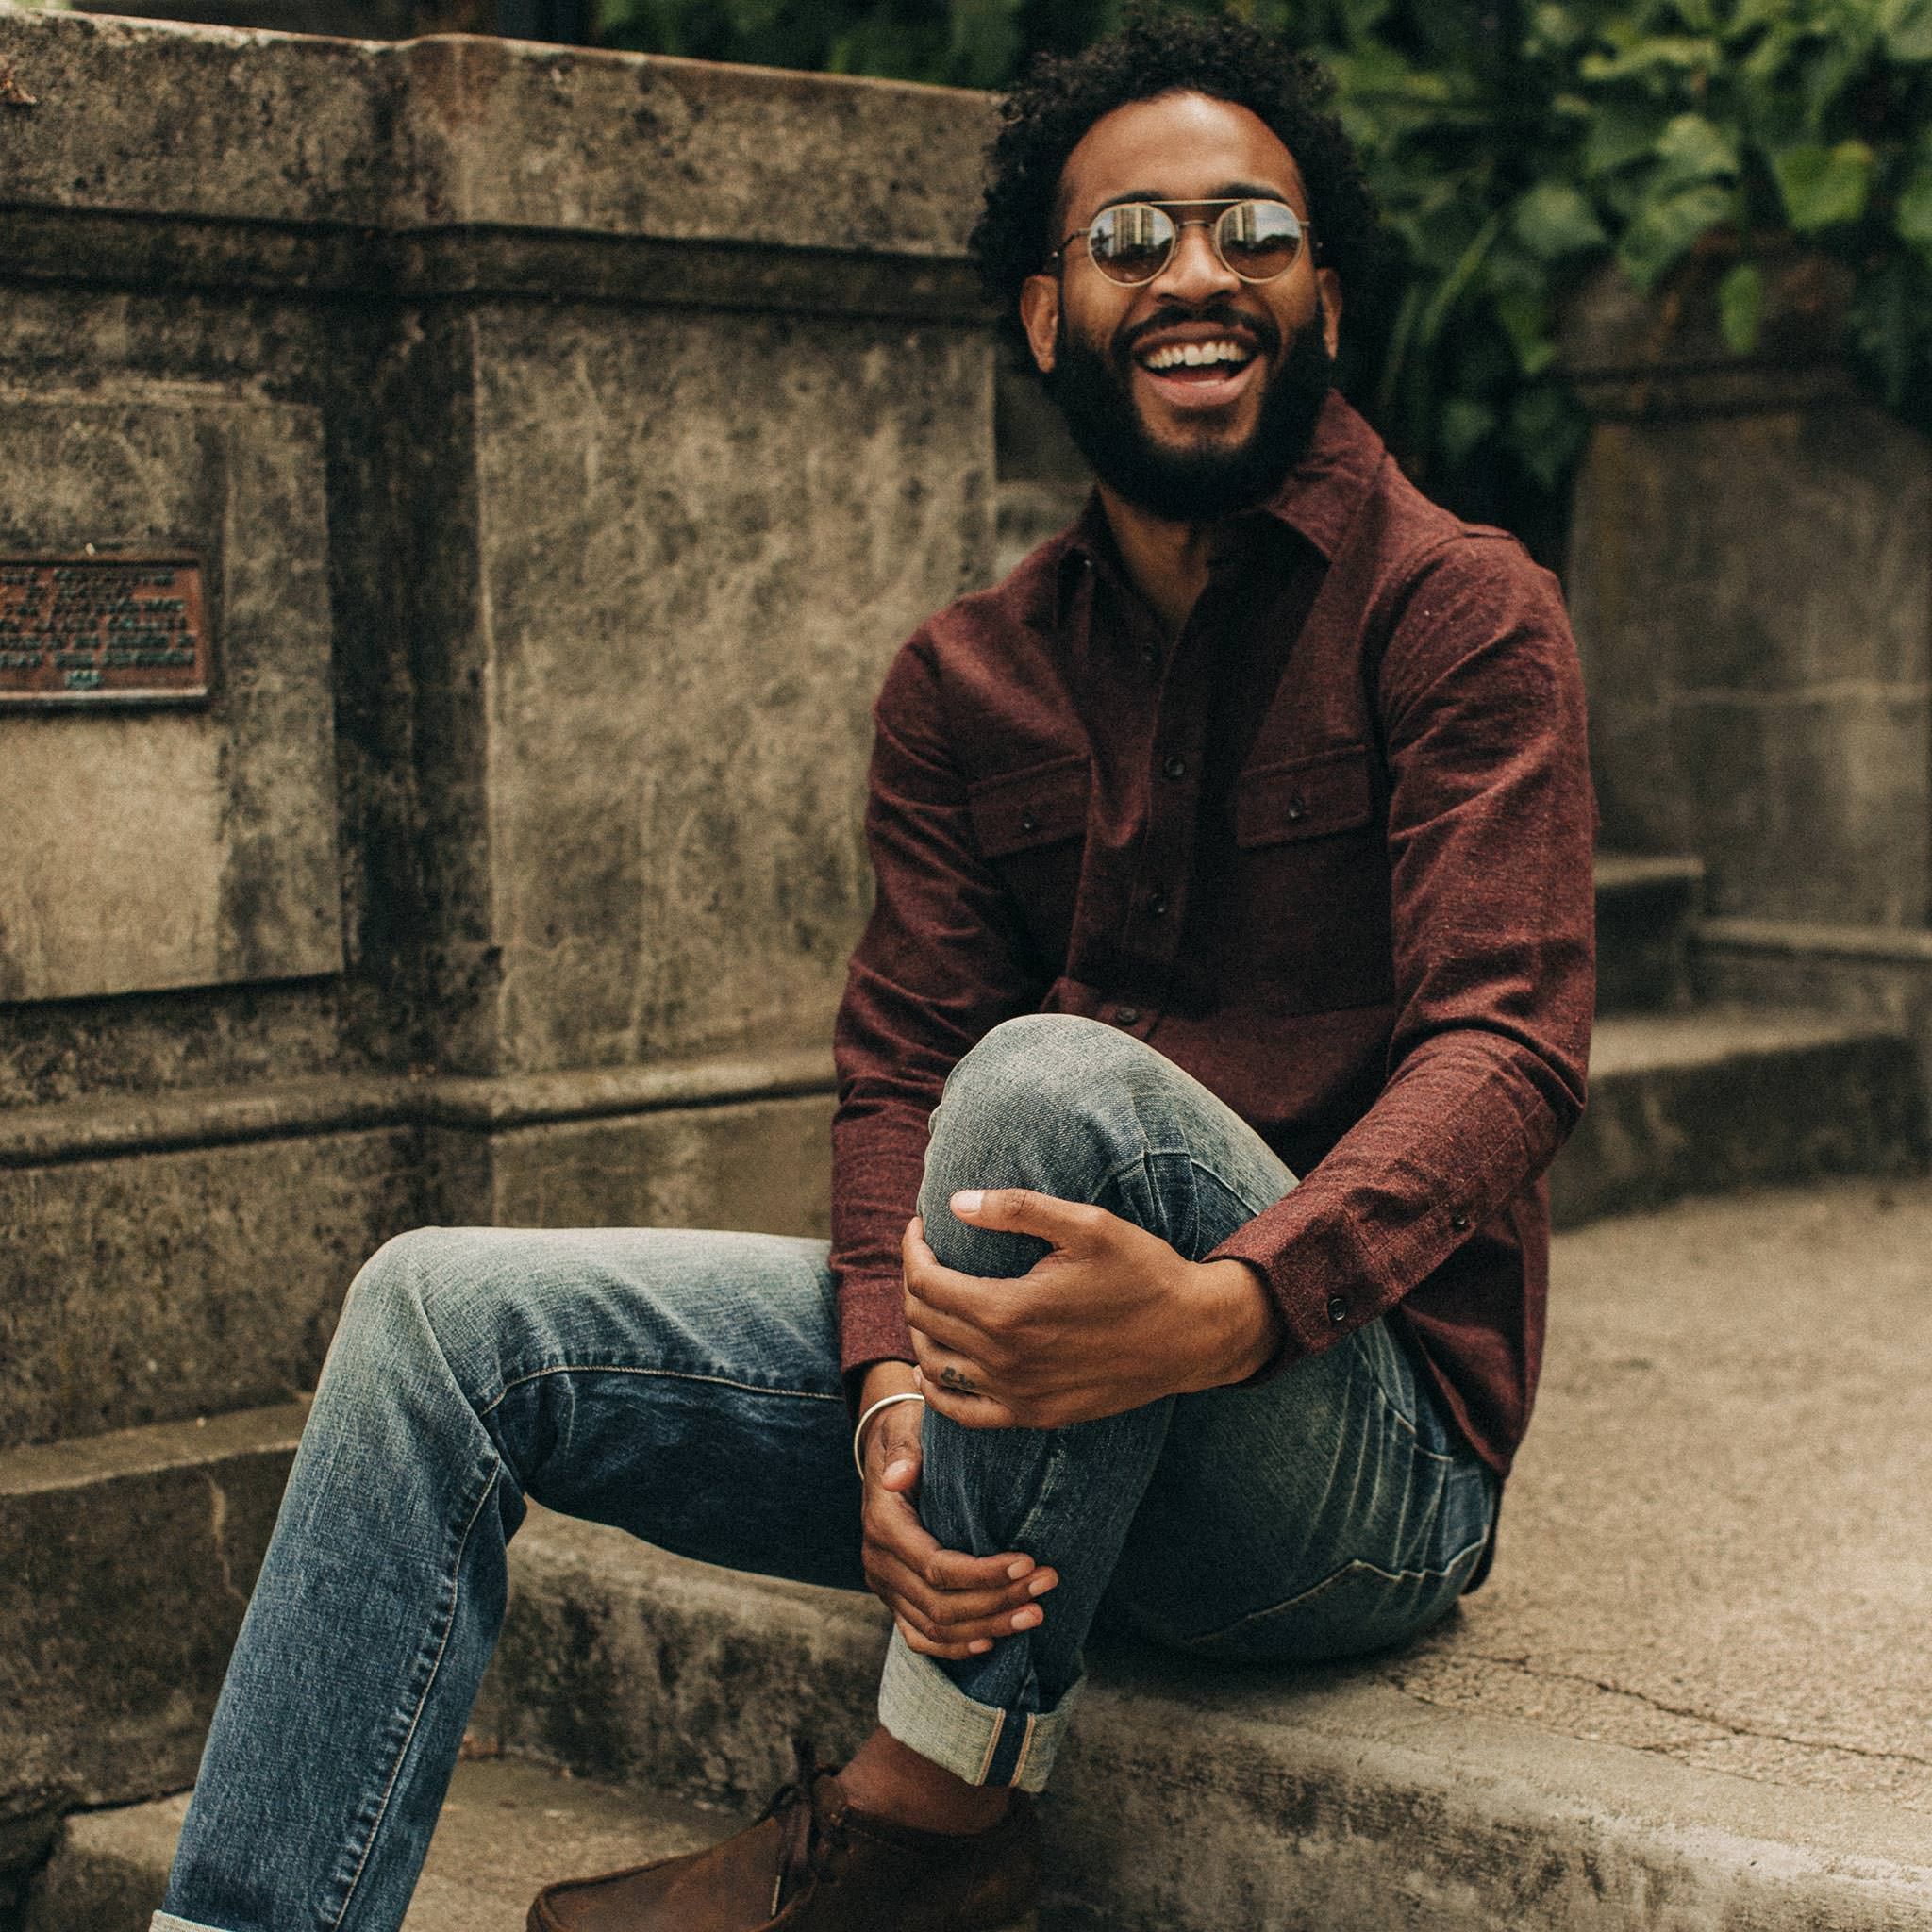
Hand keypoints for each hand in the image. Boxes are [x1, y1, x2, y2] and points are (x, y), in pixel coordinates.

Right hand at [855, 1363, 1059, 1660]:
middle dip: (999, 1599)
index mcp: (882, 1524)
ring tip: (1035, 1613)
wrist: (887, 1453)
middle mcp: (877, 1562)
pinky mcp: (894, 1599)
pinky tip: (992, 1642)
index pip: (936, 1566)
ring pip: (936, 1627)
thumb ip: (903, 1453)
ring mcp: (884, 1586)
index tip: (1029, 1561)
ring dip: (989, 1626)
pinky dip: (955, 1646)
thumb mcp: (905, 1431)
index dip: (983, 1573)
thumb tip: (898, 1476)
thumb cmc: (909, 1437)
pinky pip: (920, 1637)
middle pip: (942, 1604)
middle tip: (1046, 1584)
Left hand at [903, 1190, 1280, 1429]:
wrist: (1191, 1335)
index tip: (921, 1227)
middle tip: (929, 1253)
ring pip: (934, 1365)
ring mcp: (1017, 1395)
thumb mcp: (1086, 1225)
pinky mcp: (1034, 1415)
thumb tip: (956, 1203)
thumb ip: (1016, 1209)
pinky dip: (937, 1388)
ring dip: (921, 1328)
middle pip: (923, 1320)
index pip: (925, 1282)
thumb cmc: (1142, 1271)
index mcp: (1009, 1310)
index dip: (912, 1250)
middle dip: (914, 1280)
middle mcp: (1005, 1360)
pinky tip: (935, 1364)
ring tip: (933, 1295)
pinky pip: (962, 1412)